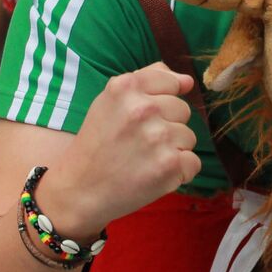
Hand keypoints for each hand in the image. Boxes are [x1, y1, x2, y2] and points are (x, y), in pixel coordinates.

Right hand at [44, 62, 201, 234]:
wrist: (78, 191)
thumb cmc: (96, 144)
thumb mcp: (109, 101)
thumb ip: (147, 79)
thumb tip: (187, 80)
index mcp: (126, 87)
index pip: (172, 82)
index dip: (161, 101)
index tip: (143, 118)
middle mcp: (143, 109)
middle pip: (183, 110)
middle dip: (167, 126)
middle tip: (138, 143)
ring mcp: (158, 137)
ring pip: (189, 137)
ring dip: (172, 150)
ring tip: (143, 159)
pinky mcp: (170, 165)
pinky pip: (193, 162)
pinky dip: (179, 173)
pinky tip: (153, 175)